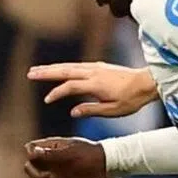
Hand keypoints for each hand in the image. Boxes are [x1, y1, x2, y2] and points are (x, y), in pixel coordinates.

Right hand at [24, 137, 106, 177]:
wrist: (105, 164)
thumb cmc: (89, 155)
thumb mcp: (70, 154)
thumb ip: (51, 154)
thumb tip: (33, 151)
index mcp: (51, 145)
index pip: (30, 148)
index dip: (31, 156)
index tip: (39, 163)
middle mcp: (50, 156)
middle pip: (30, 165)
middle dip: (35, 174)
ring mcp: (55, 168)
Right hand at [27, 63, 157, 118]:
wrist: (147, 83)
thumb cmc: (132, 99)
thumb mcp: (113, 111)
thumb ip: (92, 110)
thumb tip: (73, 112)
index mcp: (95, 84)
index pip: (70, 87)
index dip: (57, 93)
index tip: (47, 100)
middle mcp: (93, 72)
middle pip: (65, 71)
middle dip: (46, 72)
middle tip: (30, 74)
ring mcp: (96, 67)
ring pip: (69, 66)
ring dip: (53, 68)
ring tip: (37, 70)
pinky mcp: (99, 66)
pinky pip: (77, 66)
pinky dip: (65, 67)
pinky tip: (59, 70)